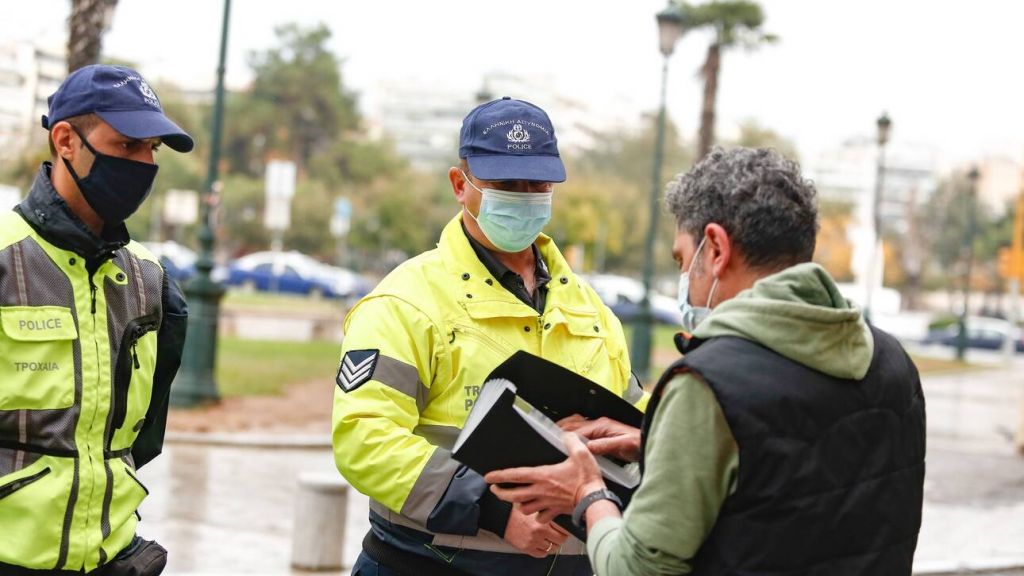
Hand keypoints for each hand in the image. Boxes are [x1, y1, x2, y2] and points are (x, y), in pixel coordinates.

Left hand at [487, 432, 605, 523]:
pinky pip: (540, 518)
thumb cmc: (587, 479)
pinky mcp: (555, 512)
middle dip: (501, 493)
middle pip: (513, 495)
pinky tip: (538, 513)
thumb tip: (566, 434)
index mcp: (543, 476)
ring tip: (515, 501)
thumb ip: (571, 441)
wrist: (595, 500)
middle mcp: (541, 491)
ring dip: (518, 505)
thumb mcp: (581, 453)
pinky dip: (537, 516)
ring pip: (524, 508)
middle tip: (495, 490)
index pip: (515, 475)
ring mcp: (546, 503)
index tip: (488, 477)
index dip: (499, 475)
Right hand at [502, 505, 570, 557]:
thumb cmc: (517, 510)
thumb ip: (547, 512)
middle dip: (560, 538)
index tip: (564, 528)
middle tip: (558, 534)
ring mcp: (534, 541)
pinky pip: (542, 554)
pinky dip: (544, 551)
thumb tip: (559, 514)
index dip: (565, 529)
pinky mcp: (527, 548)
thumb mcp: (535, 507)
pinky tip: (541, 544)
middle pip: (560, 540)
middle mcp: (540, 532)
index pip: (563, 529)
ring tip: (549, 539)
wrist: (502, 517)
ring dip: (552, 544)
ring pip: (552, 548)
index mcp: (543, 520)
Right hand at [558, 415, 641, 462]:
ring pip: (577, 425)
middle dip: (561, 429)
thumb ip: (606, 445)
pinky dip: (573, 434)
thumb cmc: (639, 444)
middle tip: (547, 436)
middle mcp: (599, 424)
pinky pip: (583, 431)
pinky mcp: (602, 434)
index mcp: (602, 425)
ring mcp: (600, 428)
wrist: (647, 443)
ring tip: (553, 437)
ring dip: (566, 429)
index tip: (555, 441)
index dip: (566, 436)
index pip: (578, 430)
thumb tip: (588, 447)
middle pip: (574, 424)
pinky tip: (570, 441)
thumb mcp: (623, 445)